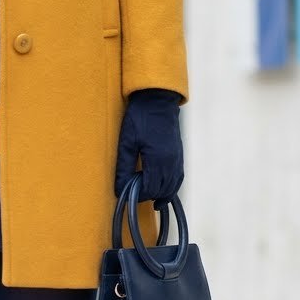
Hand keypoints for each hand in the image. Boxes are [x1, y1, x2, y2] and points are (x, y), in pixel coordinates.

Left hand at [114, 88, 183, 205]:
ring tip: (150, 199)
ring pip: (173, 186)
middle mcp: (171, 162)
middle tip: (135, 194)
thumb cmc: (140, 118)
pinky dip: (172, 187)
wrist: (158, 100)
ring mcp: (178, 158)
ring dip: (162, 194)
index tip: (128, 194)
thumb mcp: (127, 142)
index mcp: (158, 159)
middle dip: (149, 195)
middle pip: (163, 190)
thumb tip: (120, 188)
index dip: (139, 195)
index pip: (150, 188)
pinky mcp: (179, 154)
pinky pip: (179, 177)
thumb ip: (124, 167)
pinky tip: (164, 189)